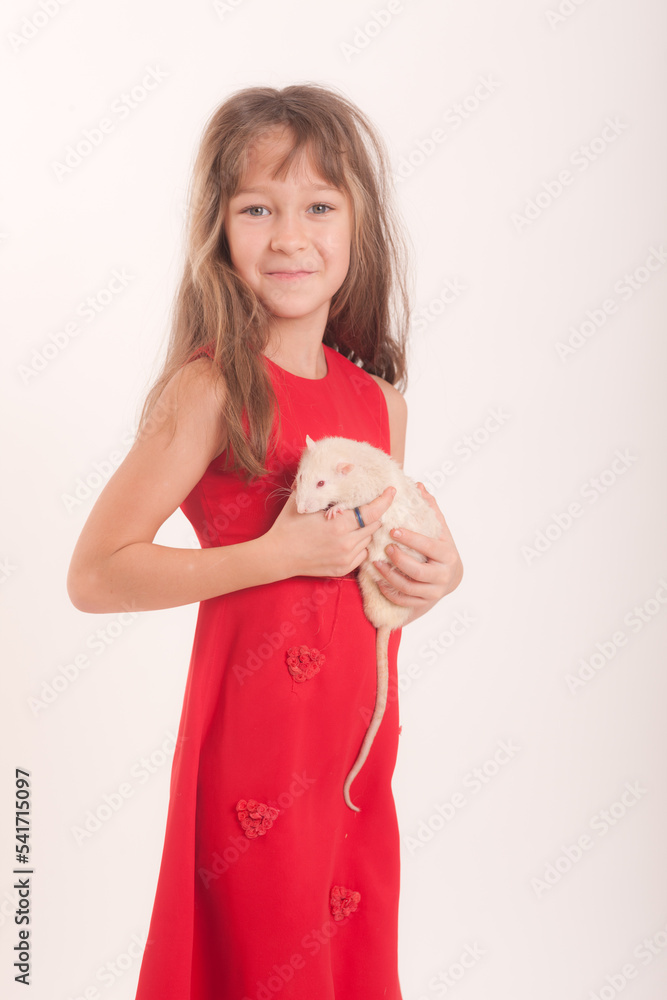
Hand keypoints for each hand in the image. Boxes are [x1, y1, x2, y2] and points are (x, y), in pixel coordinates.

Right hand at [265, 486, 396, 578]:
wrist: (277, 556)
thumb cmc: (288, 526)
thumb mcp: (302, 501)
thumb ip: (319, 485)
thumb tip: (335, 466)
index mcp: (338, 524)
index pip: (372, 511)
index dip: (384, 500)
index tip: (391, 491)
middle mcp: (346, 543)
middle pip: (373, 525)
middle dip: (372, 514)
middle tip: (364, 507)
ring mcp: (345, 558)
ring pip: (368, 539)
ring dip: (364, 530)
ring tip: (349, 524)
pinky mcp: (343, 569)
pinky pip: (361, 554)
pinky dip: (359, 545)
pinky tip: (345, 539)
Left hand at [372, 483, 462, 622]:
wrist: (452, 576)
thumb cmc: (441, 548)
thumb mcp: (439, 529)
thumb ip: (429, 508)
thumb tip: (418, 485)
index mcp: (447, 555)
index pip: (428, 547)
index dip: (411, 539)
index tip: (393, 530)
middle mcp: (443, 576)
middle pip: (417, 571)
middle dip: (398, 560)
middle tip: (385, 548)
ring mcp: (434, 592)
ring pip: (409, 588)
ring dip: (389, 576)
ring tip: (376, 563)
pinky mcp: (425, 603)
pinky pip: (405, 601)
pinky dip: (390, 592)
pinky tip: (379, 581)